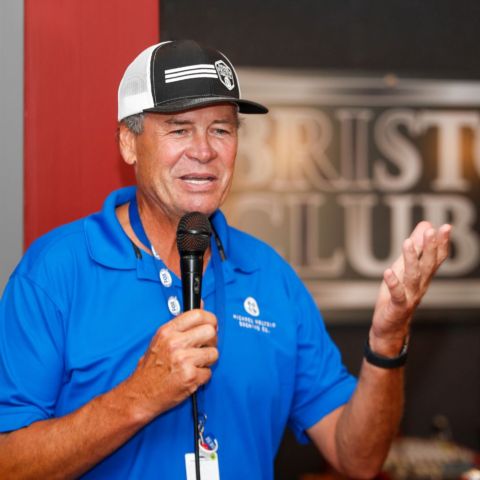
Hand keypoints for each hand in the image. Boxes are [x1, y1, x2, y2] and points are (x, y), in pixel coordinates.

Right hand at [125, 309, 217, 419]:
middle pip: (210, 331)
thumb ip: (182, 323)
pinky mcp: (190, 377)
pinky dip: (202, 376)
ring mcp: (183, 360)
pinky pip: (209, 373)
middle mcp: (175, 343)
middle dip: (211, 340)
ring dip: (207, 361)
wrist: (140, 394)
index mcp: (167, 331)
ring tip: (195, 364)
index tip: (211, 325)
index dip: (210, 319)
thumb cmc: (151, 367)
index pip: (197, 314)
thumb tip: (201, 304)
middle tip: (205, 347)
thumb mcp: (161, 339)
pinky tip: (191, 376)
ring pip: (213, 353)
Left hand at [370, 221, 450, 354]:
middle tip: (431, 231)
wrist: (390, 327)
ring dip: (411, 259)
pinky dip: (393, 283)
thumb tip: (425, 225)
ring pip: (413, 276)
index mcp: (423, 276)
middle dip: (430, 247)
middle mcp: (420, 286)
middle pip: (428, 265)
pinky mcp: (397, 306)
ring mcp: (410, 297)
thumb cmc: (396, 296)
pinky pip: (397, 295)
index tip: (445, 227)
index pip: (436, 258)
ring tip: (407, 242)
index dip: (441, 243)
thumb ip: (416, 248)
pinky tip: (388, 271)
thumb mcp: (404, 268)